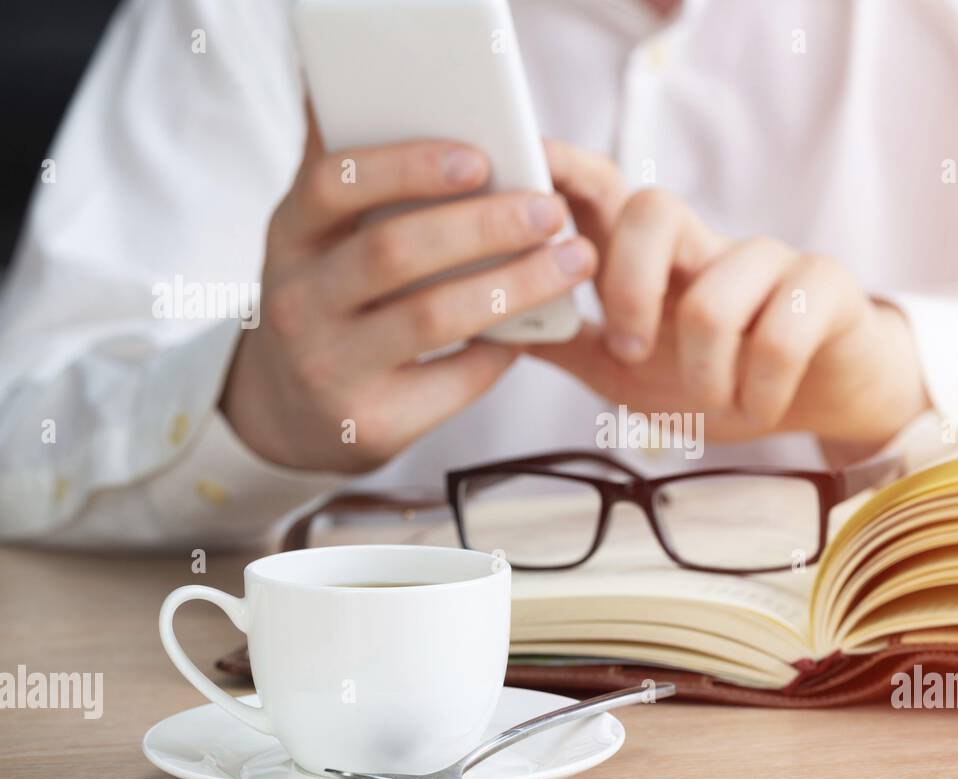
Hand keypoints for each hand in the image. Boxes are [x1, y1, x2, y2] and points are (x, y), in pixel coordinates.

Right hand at [220, 111, 596, 471]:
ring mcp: (328, 367)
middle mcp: (296, 300)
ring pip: (433, 317)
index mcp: (288, 236)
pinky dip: (501, 351)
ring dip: (514, 285)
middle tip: (550, 211)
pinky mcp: (372, 422)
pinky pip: (454, 379)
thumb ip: (350, 178)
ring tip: (572, 262)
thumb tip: (354, 79)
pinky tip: (534, 330)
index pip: (334, 184)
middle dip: (483, 225)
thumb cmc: (328, 303)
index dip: (407, 166)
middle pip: (394, 251)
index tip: (479, 157)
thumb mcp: (316, 241)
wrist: (287, 416)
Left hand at [530, 141, 929, 447]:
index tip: (531, 163)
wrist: (822, 399)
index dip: (569, 170)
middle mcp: (707, 244)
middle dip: (627, 287)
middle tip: (629, 351)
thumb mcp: (631, 376)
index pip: (608, 193)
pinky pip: (780, 335)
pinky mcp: (824, 286)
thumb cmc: (724, 378)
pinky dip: (761, 390)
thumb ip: (573, 347)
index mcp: (655, 261)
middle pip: (654, 209)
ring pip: (714, 295)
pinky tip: (762, 406)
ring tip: (716, 401)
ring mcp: (768, 259)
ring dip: (704, 373)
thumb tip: (494, 327)